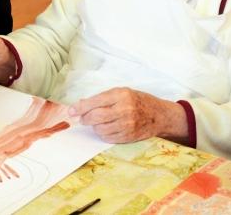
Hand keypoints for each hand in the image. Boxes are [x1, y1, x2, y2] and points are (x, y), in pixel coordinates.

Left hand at [68, 87, 185, 143]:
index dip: (80, 107)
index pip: (95, 101)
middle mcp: (124, 110)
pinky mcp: (128, 137)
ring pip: (100, 129)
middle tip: (81, 118)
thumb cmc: (138, 101)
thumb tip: (81, 105)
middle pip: (96, 117)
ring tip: (97, 122)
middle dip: (84, 118)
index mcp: (122, 95)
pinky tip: (106, 128)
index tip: (71, 111)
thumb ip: (102, 98)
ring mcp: (127, 125)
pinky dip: (102, 134)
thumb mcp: (122, 93)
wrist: (159, 115)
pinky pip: (107, 138)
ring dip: (94, 127)